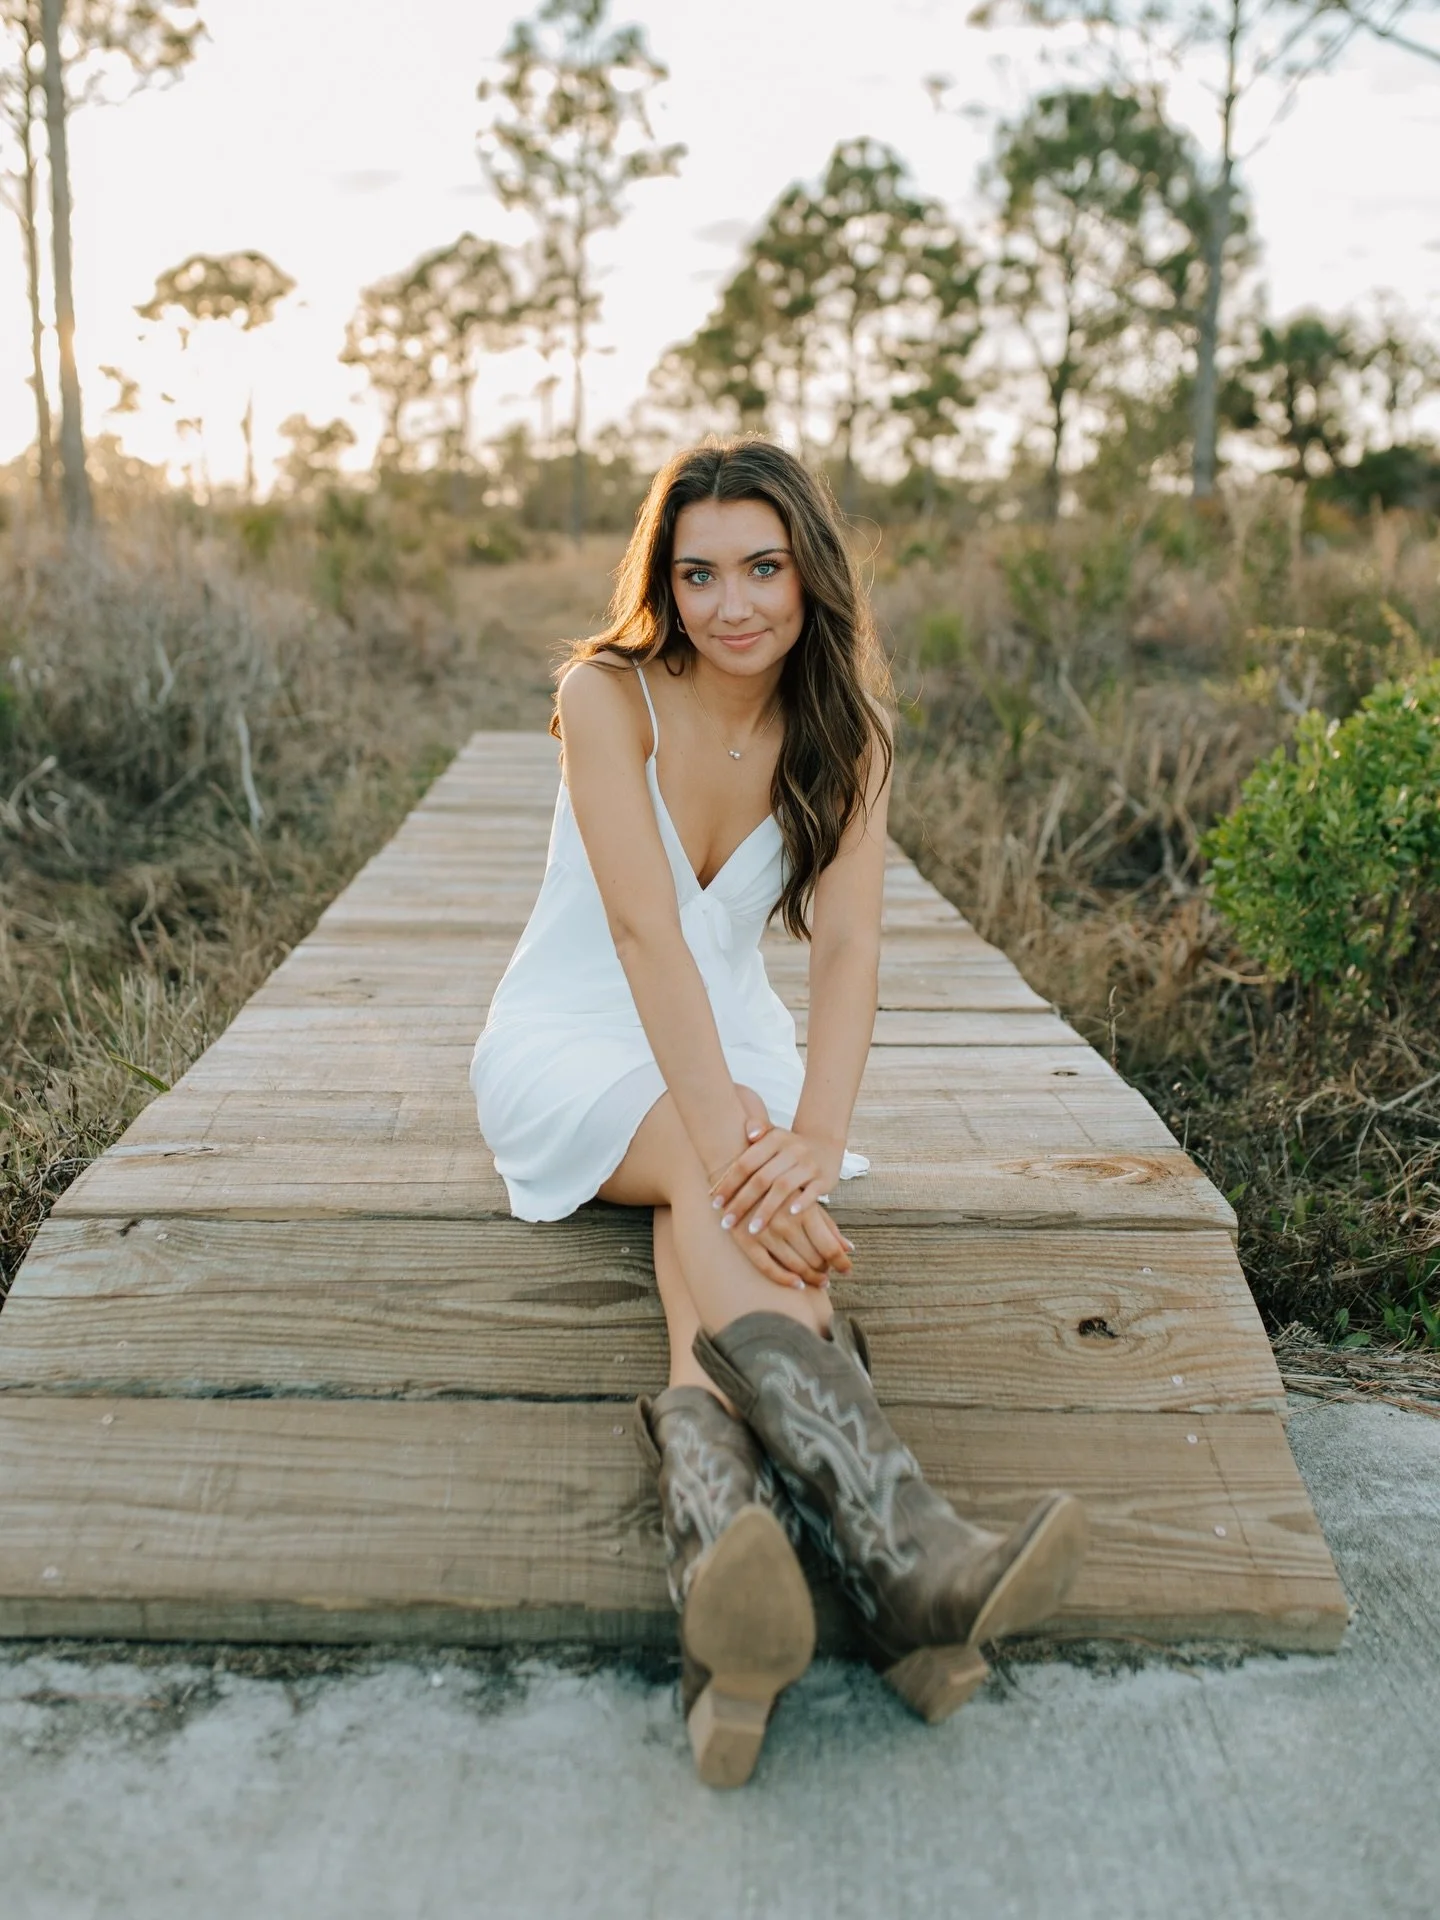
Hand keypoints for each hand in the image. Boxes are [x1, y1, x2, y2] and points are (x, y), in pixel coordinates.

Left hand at [712, 1089, 831, 1288]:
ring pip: (783, 1187)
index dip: (729, 1183)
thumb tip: (747, 1134)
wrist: (825, 1145)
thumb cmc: (788, 1148)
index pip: (746, 1163)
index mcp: (775, 1139)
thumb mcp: (773, 1135)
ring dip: (766, 1210)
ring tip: (752, 1230)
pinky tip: (790, 1216)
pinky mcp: (824, 1178)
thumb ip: (757, 1130)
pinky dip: (802, 1202)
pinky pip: (812, 1192)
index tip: (714, 1203)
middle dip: (742, 1202)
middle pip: (761, 1178)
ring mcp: (809, 1164)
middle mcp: (792, 1150)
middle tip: (726, 1222)